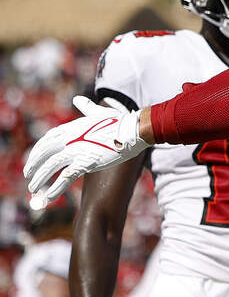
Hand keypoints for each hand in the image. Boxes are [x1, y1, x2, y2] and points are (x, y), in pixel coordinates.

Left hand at [24, 96, 147, 208]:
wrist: (133, 130)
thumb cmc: (120, 120)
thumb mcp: (99, 112)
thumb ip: (86, 108)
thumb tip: (78, 99)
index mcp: (72, 128)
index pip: (47, 139)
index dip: (38, 150)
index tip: (32, 158)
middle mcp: (70, 138)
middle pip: (44, 152)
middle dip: (33, 164)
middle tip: (28, 174)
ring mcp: (77, 150)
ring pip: (51, 165)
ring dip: (40, 178)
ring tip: (33, 188)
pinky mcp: (86, 162)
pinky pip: (66, 177)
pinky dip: (56, 187)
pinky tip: (49, 196)